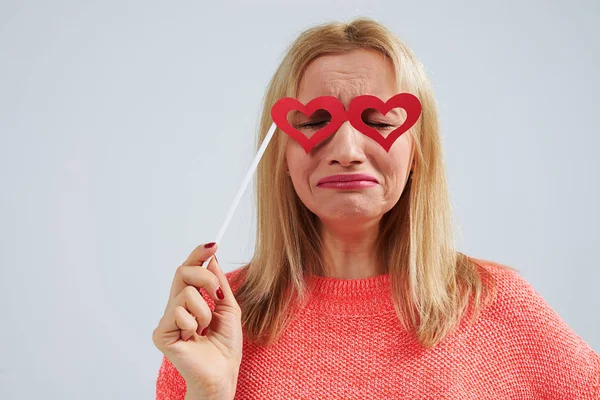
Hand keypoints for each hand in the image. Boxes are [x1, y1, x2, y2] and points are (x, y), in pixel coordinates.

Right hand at [153, 243, 242, 396]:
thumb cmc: (225, 346)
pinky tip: (194, 339)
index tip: (212, 245)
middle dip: (205, 278)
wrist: (222, 373)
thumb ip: (219, 284)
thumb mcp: (229, 307)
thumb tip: (212, 259)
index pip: (189, 270)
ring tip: (205, 329)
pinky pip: (179, 313)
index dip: (198, 255)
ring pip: (186, 293)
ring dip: (204, 311)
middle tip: (216, 295)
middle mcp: (176, 306)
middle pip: (183, 272)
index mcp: (191, 300)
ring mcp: (167, 319)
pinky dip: (194, 325)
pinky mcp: (161, 333)